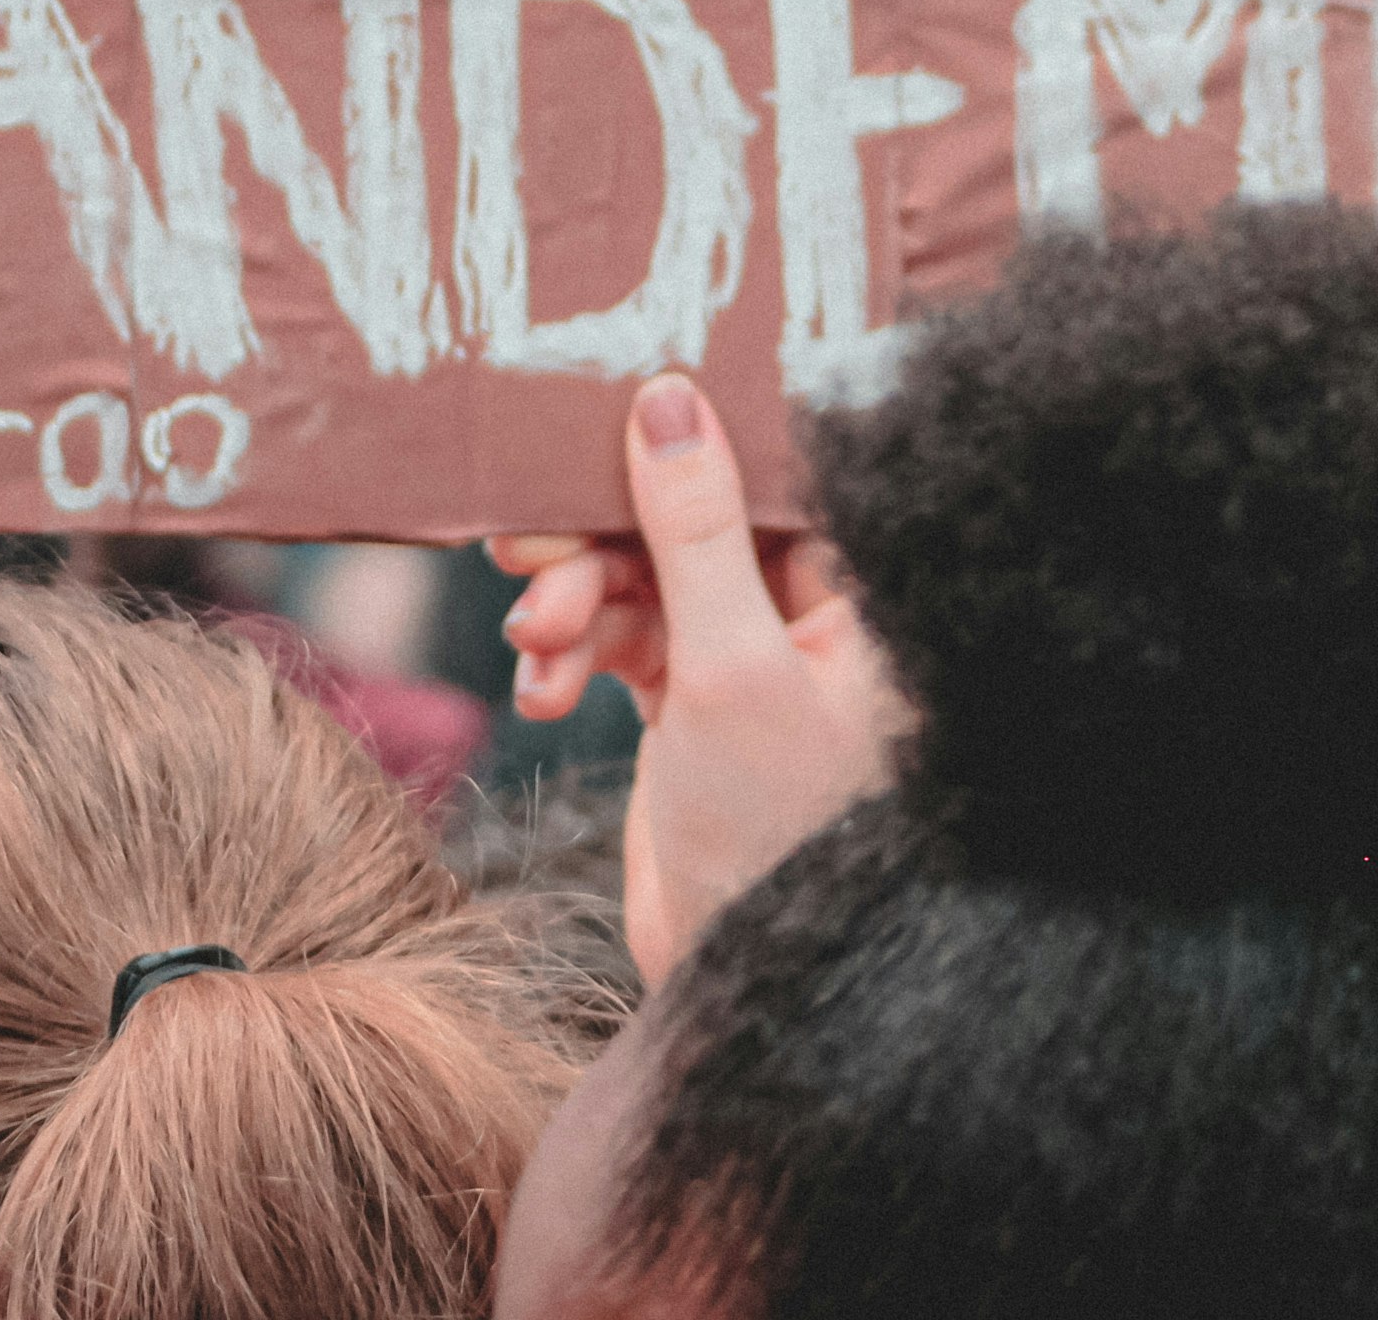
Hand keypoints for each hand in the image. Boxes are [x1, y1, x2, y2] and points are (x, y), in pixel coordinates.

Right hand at [499, 376, 899, 983]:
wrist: (746, 984)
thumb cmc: (775, 831)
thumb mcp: (728, 664)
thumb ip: (694, 527)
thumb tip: (669, 394)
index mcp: (854, 587)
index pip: (769, 467)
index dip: (688, 433)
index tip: (597, 406)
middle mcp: (808, 608)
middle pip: (689, 517)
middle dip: (601, 536)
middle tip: (523, 545)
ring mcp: (746, 652)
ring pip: (640, 578)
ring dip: (574, 603)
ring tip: (537, 645)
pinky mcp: (690, 699)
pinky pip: (617, 639)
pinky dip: (572, 657)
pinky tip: (544, 696)